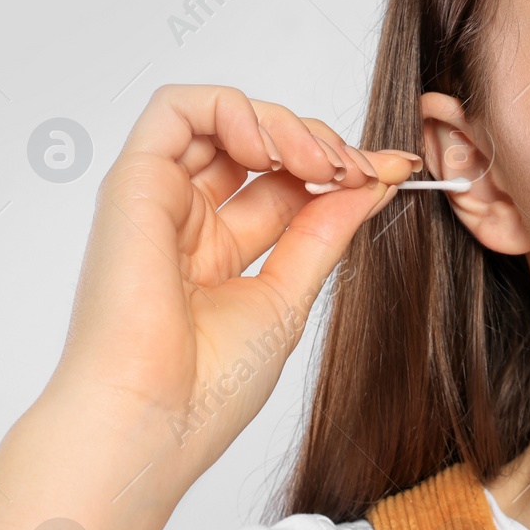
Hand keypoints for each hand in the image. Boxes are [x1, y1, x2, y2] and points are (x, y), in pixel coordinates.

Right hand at [45, 84, 419, 488]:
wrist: (156, 420)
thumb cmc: (207, 386)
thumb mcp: (291, 296)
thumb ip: (325, 232)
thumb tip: (372, 183)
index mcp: (220, 255)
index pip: (288, 187)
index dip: (341, 169)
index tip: (396, 171)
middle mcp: (188, 222)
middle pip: (261, 147)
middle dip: (321, 145)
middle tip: (361, 172)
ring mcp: (161, 199)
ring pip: (224, 117)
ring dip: (285, 125)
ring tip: (323, 163)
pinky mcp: (134, 182)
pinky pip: (178, 110)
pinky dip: (235, 111)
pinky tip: (272, 150)